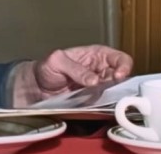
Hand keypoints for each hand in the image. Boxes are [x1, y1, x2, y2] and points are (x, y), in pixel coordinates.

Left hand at [11, 45, 133, 106]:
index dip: (123, 66)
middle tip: (110, 89)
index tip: (118, 76)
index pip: (119, 58)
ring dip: (111, 95)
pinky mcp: (93, 100)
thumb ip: (75, 68)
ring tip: (101, 96)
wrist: (37, 86)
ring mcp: (98, 86)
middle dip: (119, 84)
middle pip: (121, 76)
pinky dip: (103, 104)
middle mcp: (100, 70)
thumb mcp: (57, 61)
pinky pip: (104, 103)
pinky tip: (96, 104)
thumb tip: (93, 79)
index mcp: (96, 55)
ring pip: (115, 91)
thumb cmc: (47, 68)